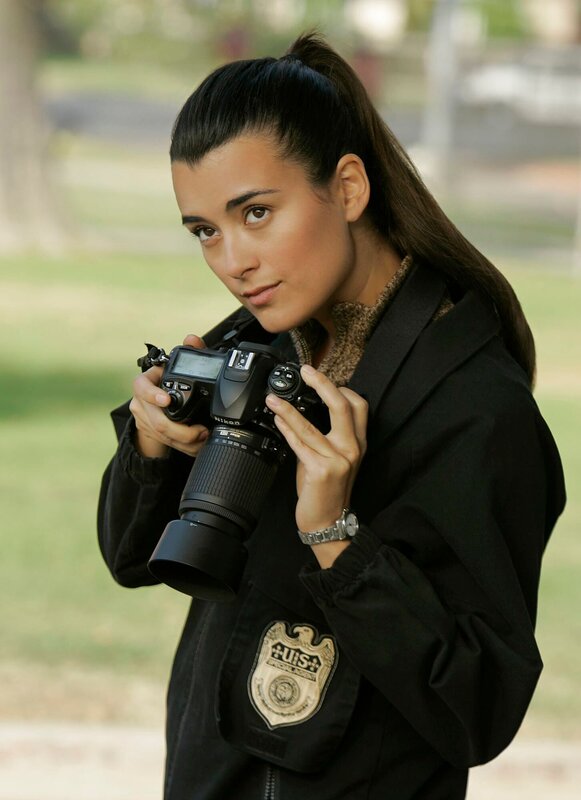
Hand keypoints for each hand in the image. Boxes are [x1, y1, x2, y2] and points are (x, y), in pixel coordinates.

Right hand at [129, 334, 209, 457]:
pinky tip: (197, 446)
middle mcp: (141, 402)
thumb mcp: (178, 368)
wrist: (155, 404)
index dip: (152, 394)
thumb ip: (189, 353)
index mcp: (145, 382)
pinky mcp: (150, 433)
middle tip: (201, 430)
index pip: (141, 387)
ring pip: (163, 435)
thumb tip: (192, 339)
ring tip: (204, 438)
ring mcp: (144, 419)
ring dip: (186, 441)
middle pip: (156, 420)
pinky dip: (185, 447)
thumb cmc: (167, 382)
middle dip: (181, 430)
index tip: (167, 400)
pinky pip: (167, 443)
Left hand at [265, 364, 367, 539]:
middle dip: (323, 383)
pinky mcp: (321, 470)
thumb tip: (299, 413)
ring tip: (273, 399)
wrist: (327, 523)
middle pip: (343, 406)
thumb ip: (322, 437)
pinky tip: (277, 419)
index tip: (321, 378)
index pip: (359, 406)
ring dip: (288, 408)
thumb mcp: (332, 460)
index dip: (342, 387)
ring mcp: (338, 460)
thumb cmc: (326, 491)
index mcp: (358, 443)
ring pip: (311, 425)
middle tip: (307, 371)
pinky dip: (286, 428)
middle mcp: (352, 449)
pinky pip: (299, 443)